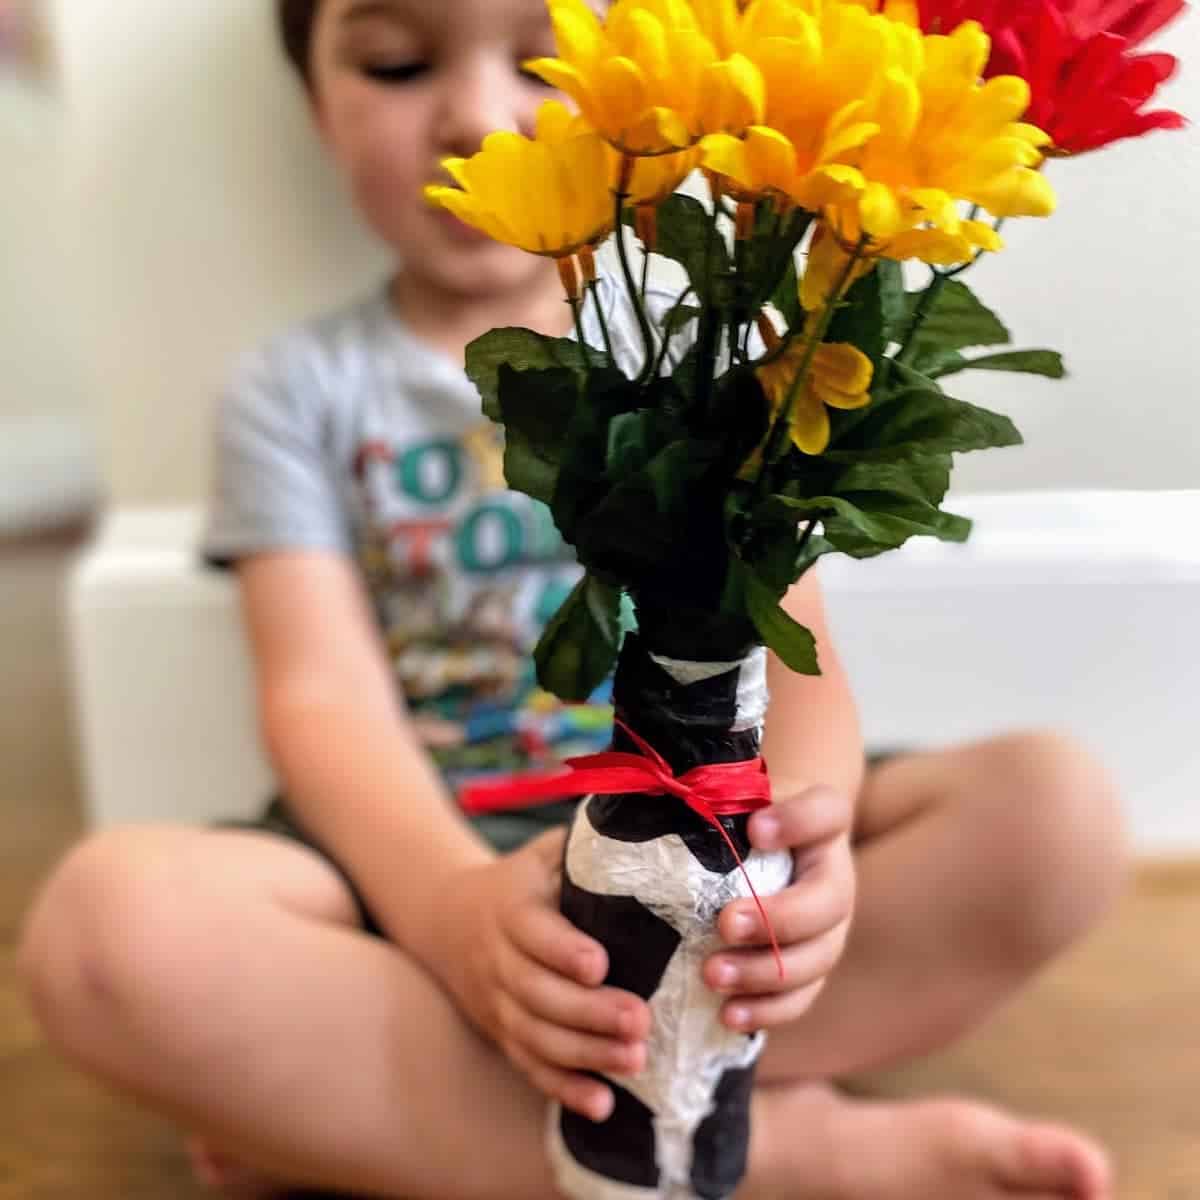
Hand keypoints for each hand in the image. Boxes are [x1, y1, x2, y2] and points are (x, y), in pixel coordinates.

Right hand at [438, 828, 651, 1121]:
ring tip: (636, 1061)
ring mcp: (496, 1003)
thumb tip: (653, 818)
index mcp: (509, 907)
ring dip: (584, 1056)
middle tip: (641, 1021)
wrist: (449, 919)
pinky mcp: (502, 1035)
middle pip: (536, 993)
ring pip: (535, 1036)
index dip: (562, 949)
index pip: (531, 931)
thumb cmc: (523, 879)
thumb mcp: (544, 852)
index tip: (601, 963)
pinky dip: (563, 1090)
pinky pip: (529, 1067)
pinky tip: (602, 1106)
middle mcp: (497, 959)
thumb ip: (587, 845)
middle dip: (588, 1012)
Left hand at [705, 785, 855, 1030]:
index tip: (756, 829)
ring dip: (763, 974)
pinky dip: (765, 1011)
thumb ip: (733, 801)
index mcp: (825, 825)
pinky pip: (799, 999)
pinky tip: (728, 1015)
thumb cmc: (750, 818)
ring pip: (813, 961)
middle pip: (824, 907)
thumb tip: (731, 826)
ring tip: (713, 975)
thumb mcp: (744, 796)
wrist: (767, 843)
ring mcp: (830, 931)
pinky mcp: (809, 970)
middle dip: (774, 921)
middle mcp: (837, 880)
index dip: (795, 822)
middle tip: (724, 924)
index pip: (825, 813)